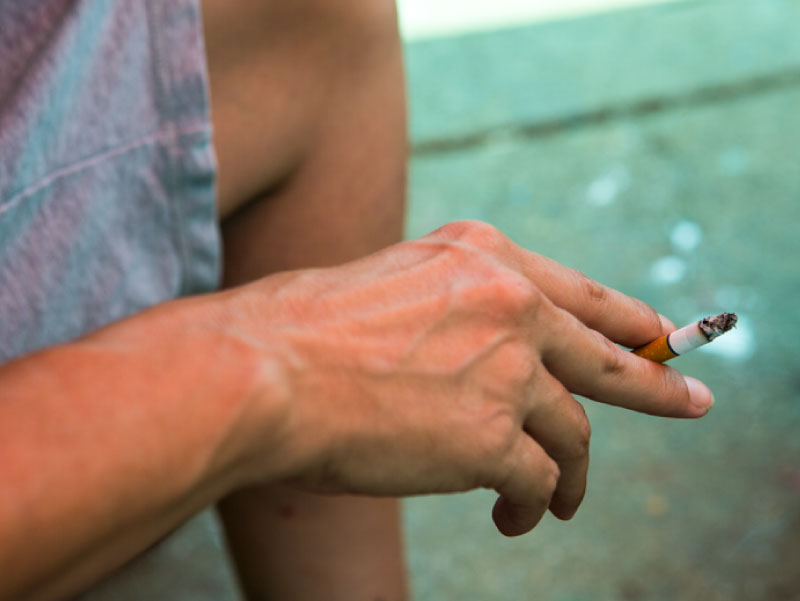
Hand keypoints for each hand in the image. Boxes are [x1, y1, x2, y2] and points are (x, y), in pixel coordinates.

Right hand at [224, 221, 712, 535]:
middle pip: (608, 357)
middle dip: (657, 386)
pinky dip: (533, 504)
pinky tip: (510, 517)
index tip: (658, 341)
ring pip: (573, 433)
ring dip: (570, 474)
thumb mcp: (395, 284)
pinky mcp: (491, 436)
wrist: (265, 369)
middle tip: (692, 402)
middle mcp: (510, 305)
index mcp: (483, 258)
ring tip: (556, 502)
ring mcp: (507, 370)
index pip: (580, 294)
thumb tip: (490, 357)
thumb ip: (455, 309)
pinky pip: (538, 479)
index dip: (626, 322)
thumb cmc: (305, 329)